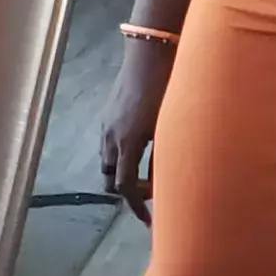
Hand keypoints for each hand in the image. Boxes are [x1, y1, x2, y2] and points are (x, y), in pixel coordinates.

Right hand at [99, 40, 175, 225]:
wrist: (151, 55)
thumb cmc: (167, 91)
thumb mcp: (169, 129)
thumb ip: (162, 160)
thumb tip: (160, 187)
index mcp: (126, 144)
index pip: (125, 187)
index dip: (137, 206)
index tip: (150, 219)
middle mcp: (110, 137)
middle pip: (111, 178)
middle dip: (127, 191)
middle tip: (150, 196)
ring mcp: (106, 124)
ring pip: (107, 161)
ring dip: (122, 172)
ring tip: (143, 174)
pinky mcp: (107, 113)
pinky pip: (108, 143)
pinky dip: (119, 154)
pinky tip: (138, 148)